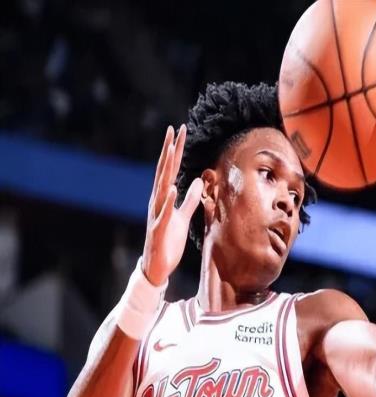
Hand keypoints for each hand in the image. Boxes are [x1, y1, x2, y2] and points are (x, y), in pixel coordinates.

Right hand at [142, 125, 202, 285]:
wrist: (158, 266)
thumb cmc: (169, 241)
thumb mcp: (183, 217)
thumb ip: (190, 200)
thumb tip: (197, 180)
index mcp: (164, 198)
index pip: (171, 170)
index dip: (176, 151)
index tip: (180, 131)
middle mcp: (157, 202)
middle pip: (164, 172)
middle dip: (169, 150)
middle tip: (174, 130)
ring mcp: (157, 214)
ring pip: (161, 187)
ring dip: (166, 169)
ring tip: (170, 150)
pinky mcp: (159, 229)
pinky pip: (164, 214)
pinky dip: (168, 201)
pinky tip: (172, 189)